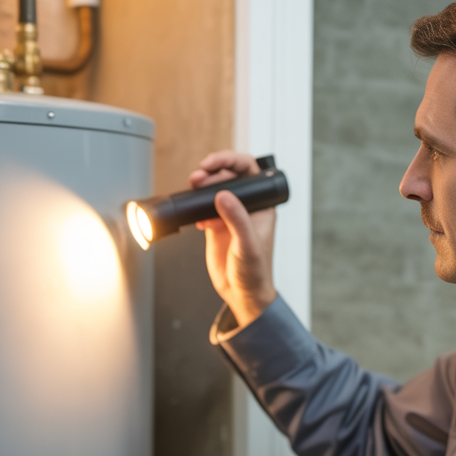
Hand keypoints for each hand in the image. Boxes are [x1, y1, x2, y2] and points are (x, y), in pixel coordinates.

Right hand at [190, 151, 277, 328]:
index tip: (212, 164)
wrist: (241, 293)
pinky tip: (197, 218)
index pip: (248, 171)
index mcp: (262, 204)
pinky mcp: (215, 225)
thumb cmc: (255, 272)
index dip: (230, 161)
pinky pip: (203, 206)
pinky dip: (196, 206)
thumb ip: (237, 219)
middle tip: (198, 176)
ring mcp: (229, 215)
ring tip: (193, 185)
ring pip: (214, 189)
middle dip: (212, 171)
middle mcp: (246, 207)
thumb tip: (223, 195)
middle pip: (228, 175)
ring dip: (202, 185)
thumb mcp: (247, 244)